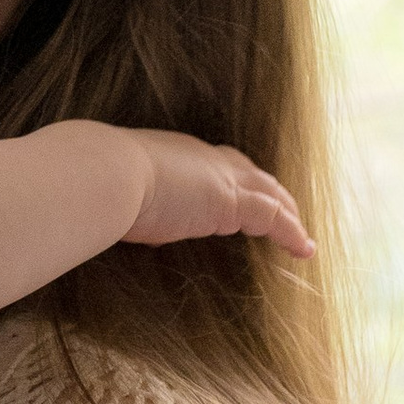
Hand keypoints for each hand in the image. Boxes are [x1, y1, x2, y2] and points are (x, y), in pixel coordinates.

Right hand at [123, 132, 312, 258]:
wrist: (105, 174)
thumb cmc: (100, 183)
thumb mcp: (122, 193)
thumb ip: (138, 206)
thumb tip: (143, 230)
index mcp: (176, 153)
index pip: (214, 164)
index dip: (230, 179)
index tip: (233, 198)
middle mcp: (203, 159)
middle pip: (250, 172)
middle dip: (268, 191)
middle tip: (282, 210)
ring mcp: (221, 179)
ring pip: (269, 192)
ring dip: (287, 212)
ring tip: (300, 233)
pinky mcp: (231, 202)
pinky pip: (273, 218)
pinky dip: (292, 233)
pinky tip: (303, 250)